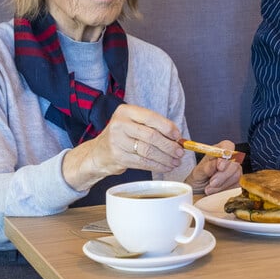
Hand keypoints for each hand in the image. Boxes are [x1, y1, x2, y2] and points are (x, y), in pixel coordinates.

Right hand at [63, 103, 183, 190]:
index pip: (151, 118)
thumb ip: (153, 126)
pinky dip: (157, 165)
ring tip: (176, 161)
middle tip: (180, 152)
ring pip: (148, 151)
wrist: (99, 152)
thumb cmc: (123, 135)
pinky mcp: (118, 157)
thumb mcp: (134, 123)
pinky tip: (166, 167)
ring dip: (165, 158)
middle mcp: (120, 124)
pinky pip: (143, 162)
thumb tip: (178, 138)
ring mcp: (117, 141)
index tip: (179, 136)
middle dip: (169, 146)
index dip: (168, 128)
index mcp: (126, 111)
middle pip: (151, 136)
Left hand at [185, 140, 242, 194]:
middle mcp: (229, 159)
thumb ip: (206, 167)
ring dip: (221, 185)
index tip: (219, 166)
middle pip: (234, 163)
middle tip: (212, 182)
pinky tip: (215, 191)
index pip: (228, 146)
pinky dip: (224, 190)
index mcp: (218, 150)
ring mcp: (235, 171)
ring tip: (209, 188)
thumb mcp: (197, 173)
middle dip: (223, 175)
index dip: (226, 154)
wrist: (198, 191)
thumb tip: (215, 164)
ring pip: (236, 176)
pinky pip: (236, 186)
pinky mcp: (237, 182)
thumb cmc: (198, 177)